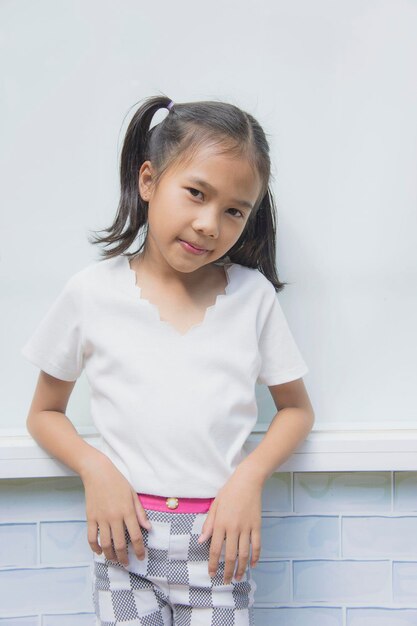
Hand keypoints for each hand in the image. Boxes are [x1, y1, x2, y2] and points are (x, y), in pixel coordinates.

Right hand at [81, 454, 151, 565]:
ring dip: (110, 556)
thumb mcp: (133, 494)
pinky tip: (99, 552)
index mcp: (127, 511)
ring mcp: (101, 518)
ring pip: (105, 544)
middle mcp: (114, 517)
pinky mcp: (90, 518)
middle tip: (127, 564)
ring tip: (114, 560)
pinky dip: (95, 548)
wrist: (98, 472)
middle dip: (124, 558)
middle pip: (120, 545)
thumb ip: (140, 512)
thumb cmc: (118, 482)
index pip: (135, 536)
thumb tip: (148, 528)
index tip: (141, 557)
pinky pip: (91, 538)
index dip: (139, 550)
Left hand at [197, 467, 261, 583]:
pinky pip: (257, 545)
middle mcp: (233, 528)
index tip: (212, 574)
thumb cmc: (229, 492)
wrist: (247, 481)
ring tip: (239, 577)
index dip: (213, 564)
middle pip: (230, 555)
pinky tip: (252, 564)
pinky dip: (255, 556)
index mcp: (220, 523)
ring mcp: (246, 527)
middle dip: (228, 571)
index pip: (215, 549)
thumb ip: (208, 524)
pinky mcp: (257, 526)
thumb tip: (201, 541)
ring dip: (241, 568)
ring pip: (244, 553)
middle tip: (225, 581)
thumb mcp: (214, 505)